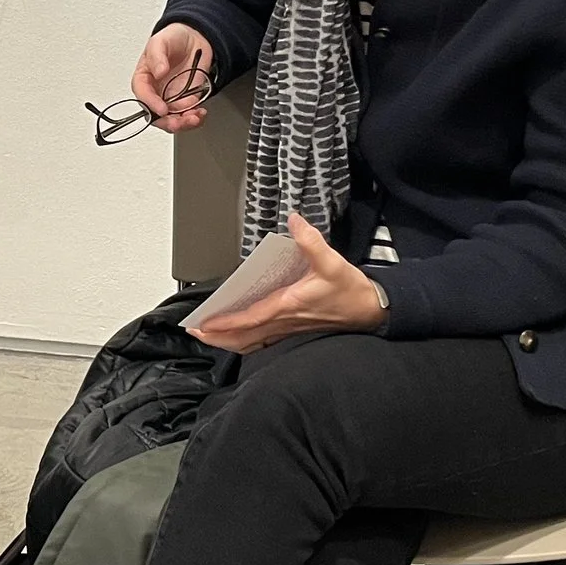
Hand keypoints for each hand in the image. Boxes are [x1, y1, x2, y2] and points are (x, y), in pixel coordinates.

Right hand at [131, 24, 214, 131]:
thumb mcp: (160, 41)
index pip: (142, 95)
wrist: (196, 37)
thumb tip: (158, 72)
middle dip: (167, 122)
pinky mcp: (186, 100)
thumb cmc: (173, 38)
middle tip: (178, 122)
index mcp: (144, 78)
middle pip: (156, 115)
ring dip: (183, 123)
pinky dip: (195, 119)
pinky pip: (187, 115)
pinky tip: (200, 113)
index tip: (162, 109)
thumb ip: (157, 55)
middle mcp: (156, 92)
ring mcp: (172, 98)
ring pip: (172, 119)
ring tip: (194, 118)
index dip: (151, 105)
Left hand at [189, 213, 386, 352]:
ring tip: (209, 335)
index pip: (249, 318)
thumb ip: (312, 241)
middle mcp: (285, 322)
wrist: (371, 311)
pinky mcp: (294, 331)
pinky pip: (263, 341)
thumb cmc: (351, 291)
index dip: (225, 323)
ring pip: (252, 342)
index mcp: (289, 306)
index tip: (204, 324)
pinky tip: (237, 336)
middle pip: (244, 337)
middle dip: (218, 337)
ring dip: (228, 341)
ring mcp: (288, 329)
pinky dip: (245, 341)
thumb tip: (294, 221)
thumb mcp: (333, 263)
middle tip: (194, 331)